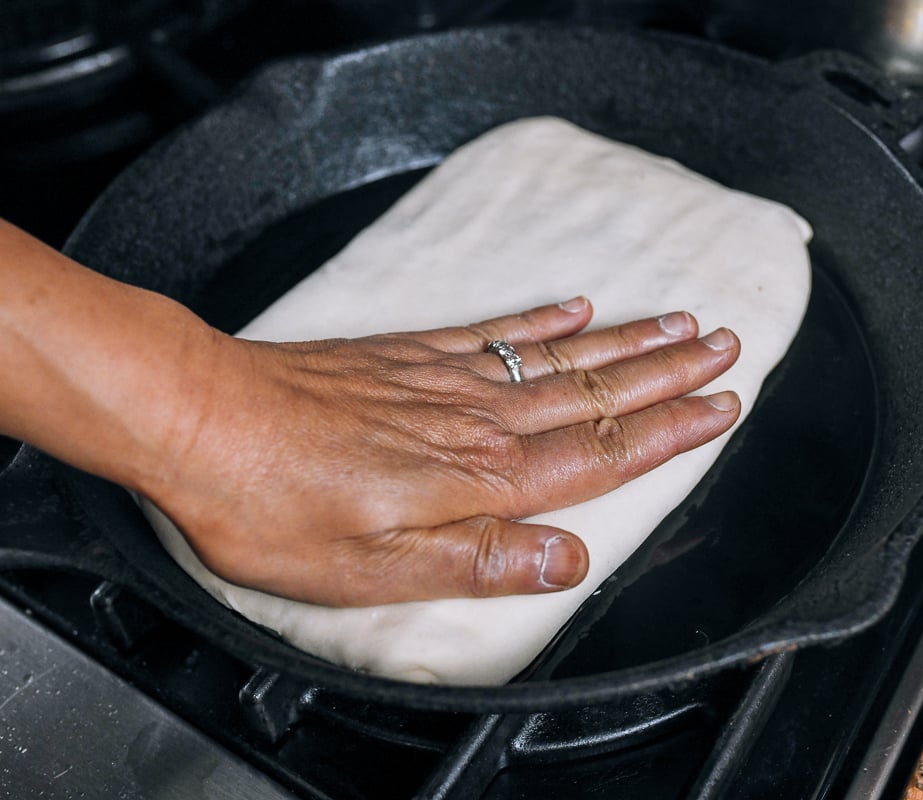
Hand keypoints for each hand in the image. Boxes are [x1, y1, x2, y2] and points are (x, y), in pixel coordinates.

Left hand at [144, 297, 740, 605]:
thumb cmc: (273, 503)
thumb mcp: (373, 570)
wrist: (197, 417)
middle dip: (667, 372)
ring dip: (624, 341)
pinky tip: (571, 306)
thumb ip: (479, 560)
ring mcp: (440, 379)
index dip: (667, 431)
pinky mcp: (403, 355)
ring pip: (555, 357)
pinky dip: (540, 318)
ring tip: (676, 321)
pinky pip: (491, 330)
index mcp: (476, 478)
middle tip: (725, 345)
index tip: (723, 404)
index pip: (597, 453)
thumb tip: (570, 560)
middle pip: (592, 393)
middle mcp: (473, 420)